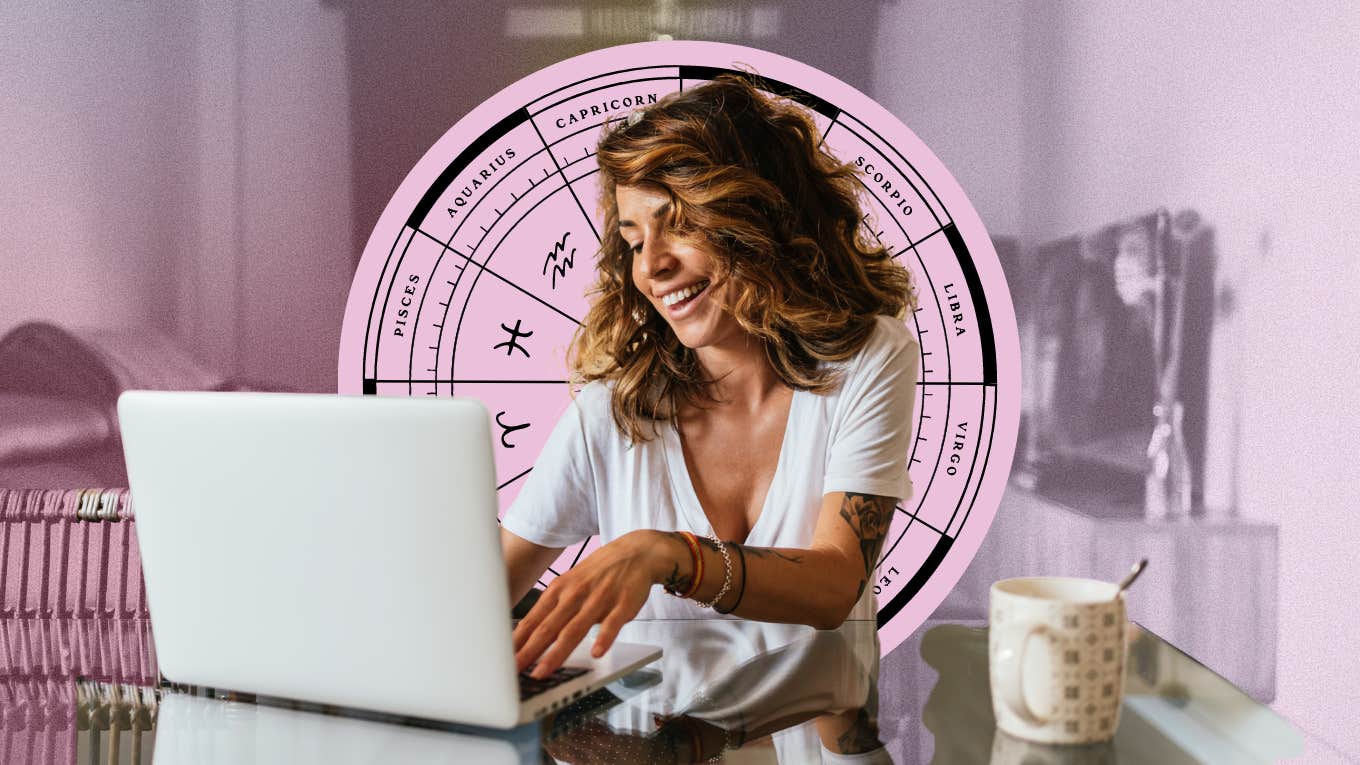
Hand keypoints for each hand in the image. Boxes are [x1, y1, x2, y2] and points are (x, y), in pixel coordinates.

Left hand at [513, 530, 680, 678]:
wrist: (636, 551)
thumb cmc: (599, 572)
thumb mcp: (570, 583)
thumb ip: (554, 608)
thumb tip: (530, 635)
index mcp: (559, 590)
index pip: (532, 620)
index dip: (517, 642)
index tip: (503, 660)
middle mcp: (575, 594)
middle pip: (548, 627)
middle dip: (528, 652)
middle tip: (513, 671)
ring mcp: (599, 599)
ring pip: (574, 629)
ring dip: (556, 653)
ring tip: (542, 672)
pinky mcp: (623, 604)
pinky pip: (612, 623)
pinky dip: (604, 638)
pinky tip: (596, 652)